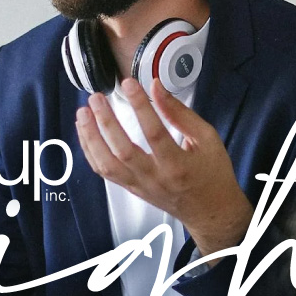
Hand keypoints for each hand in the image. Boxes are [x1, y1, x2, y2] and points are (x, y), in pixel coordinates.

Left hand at [76, 78, 252, 255]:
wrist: (210, 212)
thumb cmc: (212, 173)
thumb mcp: (207, 139)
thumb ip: (180, 113)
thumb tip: (156, 87)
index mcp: (179, 165)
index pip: (155, 133)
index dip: (140, 106)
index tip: (128, 84)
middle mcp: (155, 178)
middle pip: (124, 151)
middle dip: (106, 122)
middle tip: (96, 98)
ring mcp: (139, 186)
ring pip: (107, 164)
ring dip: (91, 137)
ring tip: (83, 113)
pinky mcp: (130, 189)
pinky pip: (104, 172)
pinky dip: (90, 151)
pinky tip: (85, 132)